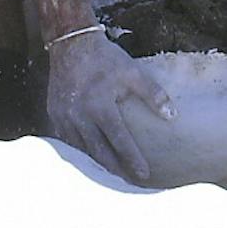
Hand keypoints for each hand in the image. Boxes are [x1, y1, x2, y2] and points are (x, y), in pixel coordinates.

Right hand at [45, 30, 171, 182]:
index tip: (144, 175)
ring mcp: (63, 116)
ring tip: (112, 177)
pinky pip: (67, 140)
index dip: (132, 159)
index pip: (119, 141)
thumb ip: (153, 94)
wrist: (70, 43)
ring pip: (81, 149)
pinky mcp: (54, 114)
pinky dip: (80, 151)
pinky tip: (90, 159)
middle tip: (129, 184)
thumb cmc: (105, 59)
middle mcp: (79, 116)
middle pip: (98, 152)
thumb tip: (172, 116)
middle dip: (115, 170)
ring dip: (96, 165)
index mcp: (100, 106)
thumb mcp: (132, 72)